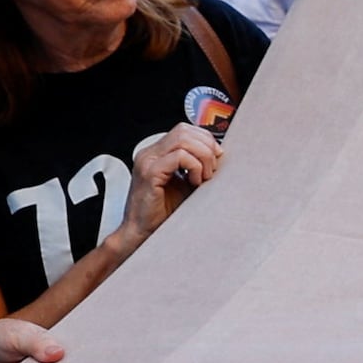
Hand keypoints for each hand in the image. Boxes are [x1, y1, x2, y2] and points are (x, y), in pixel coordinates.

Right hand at [127, 121, 223, 241]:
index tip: (217, 157)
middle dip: (206, 146)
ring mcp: (148, 161)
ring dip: (202, 156)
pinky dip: (194, 167)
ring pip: (183, 140)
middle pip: (184, 130)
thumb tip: (219, 155)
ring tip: (204, 177)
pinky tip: (195, 182)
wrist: (143, 233)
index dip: (205, 139)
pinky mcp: (149, 172)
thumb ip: (197, 166)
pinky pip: (179, 157)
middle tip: (212, 169)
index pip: (184, 130)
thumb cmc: (164, 212)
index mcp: (157, 153)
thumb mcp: (186, 184)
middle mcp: (150, 153)